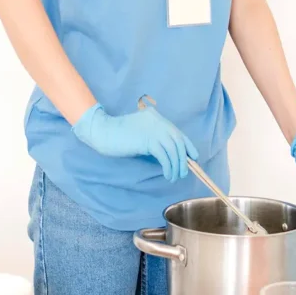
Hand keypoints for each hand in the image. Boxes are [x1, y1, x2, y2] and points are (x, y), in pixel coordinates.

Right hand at [73, 103, 198, 182]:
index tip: (193, 157)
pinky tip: (167, 174)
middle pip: (178, 141)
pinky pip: (164, 156)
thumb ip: (154, 138)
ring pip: (173, 149)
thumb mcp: (140, 133)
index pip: (178, 132)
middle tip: (183, 172)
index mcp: (156, 117)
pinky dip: (168, 167)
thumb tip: (171, 154)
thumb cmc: (118, 135)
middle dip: (183, 159)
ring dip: (176, 166)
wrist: (102, 132)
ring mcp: (153, 129)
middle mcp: (157, 121)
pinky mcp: (147, 140)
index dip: (188, 145)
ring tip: (174, 177)